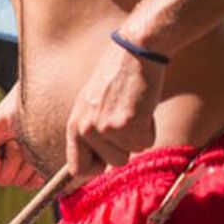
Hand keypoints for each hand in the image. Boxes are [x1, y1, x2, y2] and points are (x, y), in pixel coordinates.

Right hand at [0, 94, 41, 189]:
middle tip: (14, 142)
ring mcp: (14, 174)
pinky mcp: (31, 177)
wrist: (34, 110)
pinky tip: (35, 152)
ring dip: (25, 161)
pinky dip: (36, 168)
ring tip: (24, 143)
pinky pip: (34, 182)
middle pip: (2, 181)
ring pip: (19, 181)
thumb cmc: (8, 114)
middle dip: (11, 161)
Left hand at [65, 39, 161, 183]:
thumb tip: (94, 166)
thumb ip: (91, 131)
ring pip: (131, 153)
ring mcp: (103, 128)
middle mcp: (84, 129)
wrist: (133, 53)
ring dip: (138, 135)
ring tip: (132, 109)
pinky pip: (145, 143)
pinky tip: (142, 106)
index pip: (77, 168)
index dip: (95, 170)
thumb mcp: (92, 105)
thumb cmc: (116, 78)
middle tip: (126, 119)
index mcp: (73, 125)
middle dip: (125, 148)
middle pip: (112, 164)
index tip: (105, 162)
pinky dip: (150, 128)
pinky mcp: (125, 125)